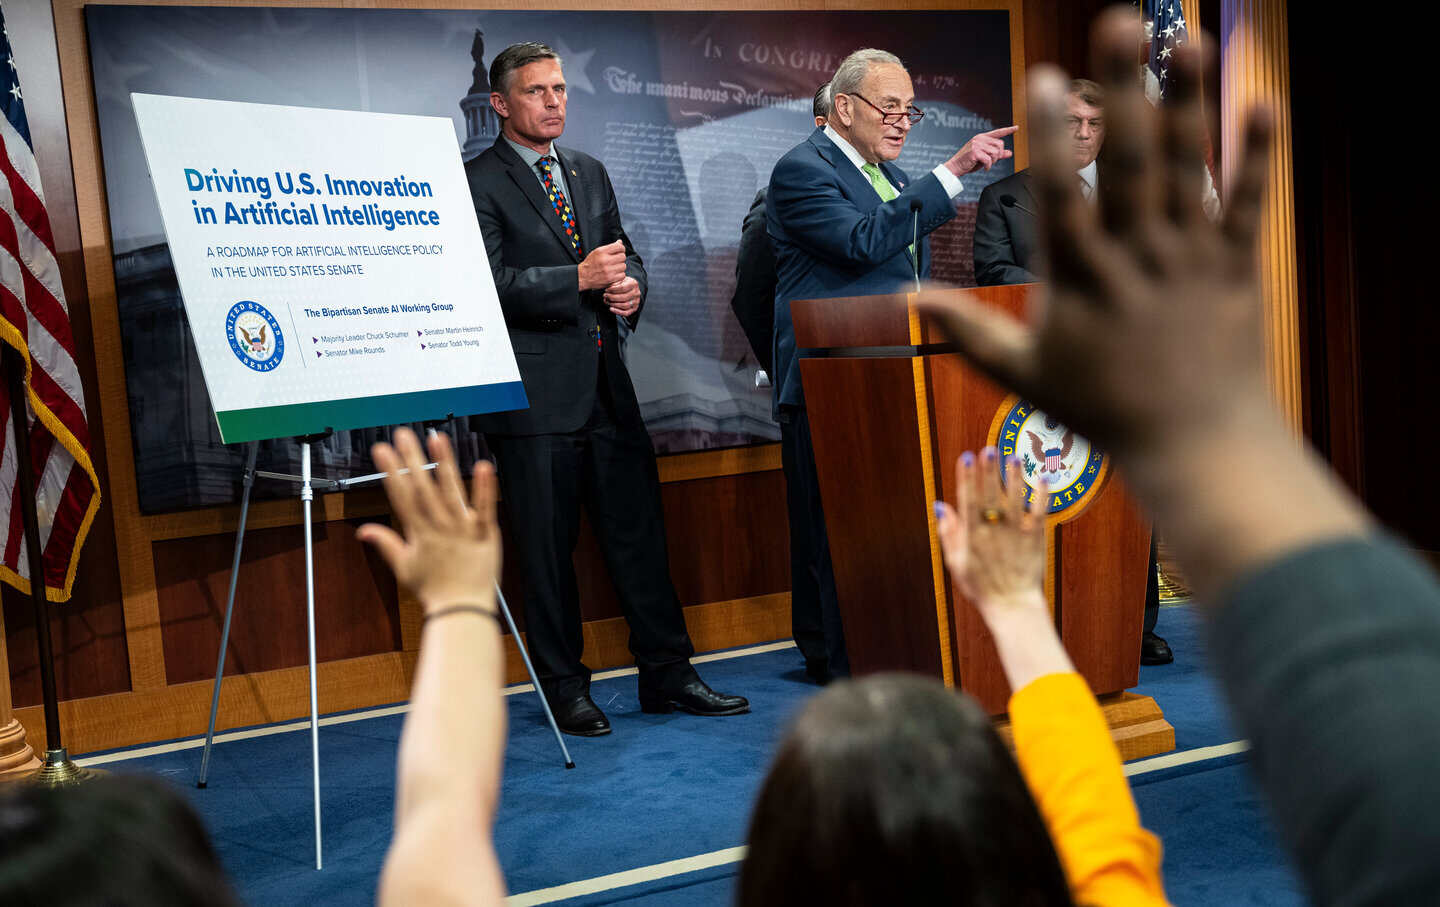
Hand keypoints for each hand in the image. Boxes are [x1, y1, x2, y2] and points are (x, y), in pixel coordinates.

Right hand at [357, 428, 500, 614]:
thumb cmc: (433, 590)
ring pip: (452, 492)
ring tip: (437, 439)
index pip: (402, 497)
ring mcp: (463, 530)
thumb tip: (363, 530)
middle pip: (424, 488)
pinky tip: (483, 466)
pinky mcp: (486, 534)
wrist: (462, 610)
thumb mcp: (404, 567)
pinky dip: (485, 489)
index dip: (391, 472)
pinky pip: (485, 508)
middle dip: (411, 459)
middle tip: (402, 434)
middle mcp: (440, 528)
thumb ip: (385, 543)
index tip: (381, 450)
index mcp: (419, 533)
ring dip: (444, 464)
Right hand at [577, 240, 627, 290]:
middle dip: (620, 258)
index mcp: (601, 251)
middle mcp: (605, 260)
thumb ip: (609, 247)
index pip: (619, 247)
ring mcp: (608, 270)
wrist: (583, 276)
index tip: (620, 251)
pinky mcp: (610, 278)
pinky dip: (620, 275)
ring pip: (623, 266)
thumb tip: (620, 242)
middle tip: (616, 260)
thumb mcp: (597, 251)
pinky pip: (622, 275)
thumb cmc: (590, 264)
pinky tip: (614, 273)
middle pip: (623, 256)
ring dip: (620, 267)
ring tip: (614, 267)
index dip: (621, 249)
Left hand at [604, 275, 640, 317]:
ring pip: (625, 305)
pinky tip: (611, 308)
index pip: (622, 288)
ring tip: (607, 301)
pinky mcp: (634, 309)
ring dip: (614, 304)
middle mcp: (636, 293)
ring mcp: (636, 301)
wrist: (629, 289)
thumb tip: (609, 289)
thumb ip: (615, 282)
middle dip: (612, 297)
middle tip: (605, 296)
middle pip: (624, 297)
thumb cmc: (622, 284)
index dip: (613, 289)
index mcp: (633, 283)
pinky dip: (617, 312)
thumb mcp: (619, 280)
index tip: (606, 290)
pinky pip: (626, 313)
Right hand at [917, 9, 1365, 602]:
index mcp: (1082, 280)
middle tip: (1121, 21)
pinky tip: (1263, 101)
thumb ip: (968, 331)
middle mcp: (1139, 258)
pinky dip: (1260, 156)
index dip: (1054, 135)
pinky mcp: (1236, 267)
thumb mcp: (1024, 376)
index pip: (1062, 196)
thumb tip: (905, 301)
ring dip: (1191, 101)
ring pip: (1192, 169)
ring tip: (1185, 39)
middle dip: (1126, 89)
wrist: (1196, 446)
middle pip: (1133, 162)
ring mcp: (1192, 258)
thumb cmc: (1101, 410)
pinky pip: (1251, 204)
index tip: (1046, 76)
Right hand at [935, 447, 1046, 615]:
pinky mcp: (1035, 538)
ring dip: (1014, 477)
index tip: (966, 457)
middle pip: (990, 495)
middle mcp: (993, 531)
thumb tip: (941, 506)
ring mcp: (1016, 534)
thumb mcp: (956, 562)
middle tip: (989, 449)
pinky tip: (1042, 477)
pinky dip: (1041, 495)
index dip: (967, 478)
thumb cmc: (981, 586)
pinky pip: (1040, 512)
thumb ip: (948, 532)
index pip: (968, 500)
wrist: (1011, 605)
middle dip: (989, 471)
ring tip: (1013, 457)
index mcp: (972, 535)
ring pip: (1015, 499)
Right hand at [945, 125, 1018, 175]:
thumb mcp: (984, 157)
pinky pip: (989, 159)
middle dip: (998, 155)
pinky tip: (984, 167)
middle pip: (1000, 144)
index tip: (1017, 127)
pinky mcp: (975, 151)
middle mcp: (980, 138)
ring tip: (986, 164)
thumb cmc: (968, 162)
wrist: (955, 167)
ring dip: (993, 161)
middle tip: (991, 161)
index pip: (998, 132)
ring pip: (995, 152)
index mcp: (982, 138)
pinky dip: (988, 166)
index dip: (1008, 130)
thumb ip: (997, 154)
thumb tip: (1009, 153)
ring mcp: (977, 144)